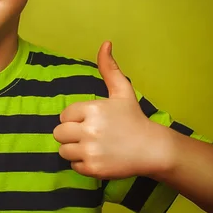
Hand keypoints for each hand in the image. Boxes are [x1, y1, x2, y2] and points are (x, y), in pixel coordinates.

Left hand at [53, 41, 169, 179]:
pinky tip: (97, 157)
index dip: (75, 118)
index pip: (64, 115)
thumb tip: (105, 43)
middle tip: (88, 135)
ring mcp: (91, 151)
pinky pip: (73, 166)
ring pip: (63, 150)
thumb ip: (109, 69)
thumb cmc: (134, 119)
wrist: (153, 149)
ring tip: (91, 146)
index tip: (90, 121)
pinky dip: (82, 164)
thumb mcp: (122, 91)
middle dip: (70, 134)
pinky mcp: (93, 169)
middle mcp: (89, 130)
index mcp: (92, 109)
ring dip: (74, 149)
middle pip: (59, 133)